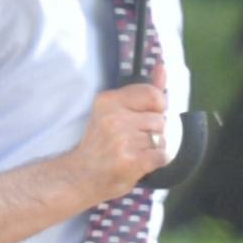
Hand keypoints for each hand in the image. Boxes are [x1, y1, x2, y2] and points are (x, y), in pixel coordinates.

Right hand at [70, 83, 173, 204]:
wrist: (80, 176)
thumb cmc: (100, 144)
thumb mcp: (114, 110)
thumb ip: (142, 91)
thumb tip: (162, 67)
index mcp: (108, 100)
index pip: (152, 95)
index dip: (156, 108)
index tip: (142, 119)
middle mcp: (114, 117)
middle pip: (160, 119)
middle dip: (153, 132)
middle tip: (132, 140)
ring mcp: (123, 140)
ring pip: (162, 139)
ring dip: (153, 148)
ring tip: (133, 152)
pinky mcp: (132, 161)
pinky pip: (162, 156)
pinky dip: (156, 161)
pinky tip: (139, 162)